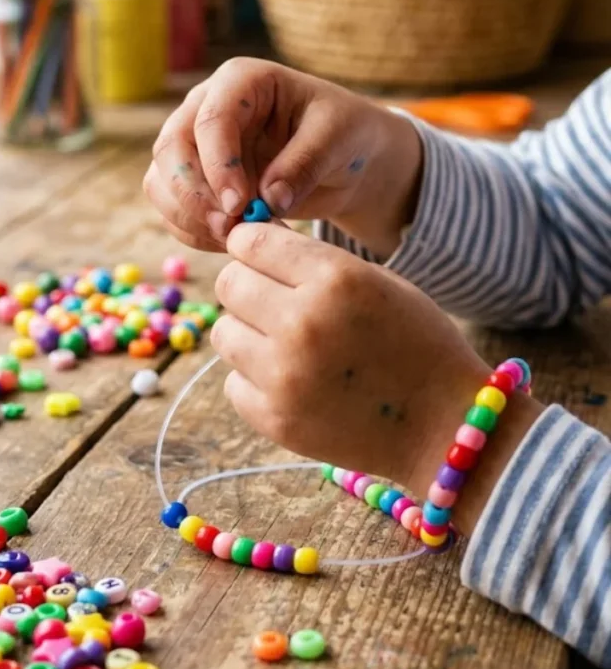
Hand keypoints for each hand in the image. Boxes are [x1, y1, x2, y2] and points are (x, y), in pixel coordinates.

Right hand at [144, 58, 422, 256]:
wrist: (342, 160)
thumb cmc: (343, 134)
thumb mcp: (338, 139)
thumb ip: (304, 163)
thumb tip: (269, 199)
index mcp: (242, 81)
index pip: (211, 119)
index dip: (219, 165)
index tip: (240, 206)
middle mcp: (206, 106)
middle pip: (172, 149)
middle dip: (194, 196)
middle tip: (230, 230)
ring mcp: (193, 143)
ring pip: (161, 181)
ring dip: (191, 218)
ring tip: (238, 239)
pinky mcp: (192, 179)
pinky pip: (172, 209)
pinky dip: (194, 232)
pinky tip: (231, 242)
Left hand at [211, 224, 541, 534]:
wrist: (446, 427)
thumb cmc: (415, 343)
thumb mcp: (377, 282)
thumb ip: (313, 261)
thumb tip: (247, 242)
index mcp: (335, 278)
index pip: (250, 241)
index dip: (250, 243)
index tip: (258, 254)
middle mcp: (303, 322)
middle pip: (229, 283)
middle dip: (246, 285)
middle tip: (273, 300)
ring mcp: (284, 375)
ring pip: (222, 332)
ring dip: (246, 332)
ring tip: (285, 344)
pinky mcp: (274, 419)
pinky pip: (232, 382)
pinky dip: (254, 379)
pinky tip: (292, 381)